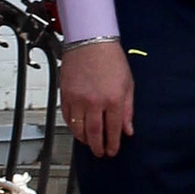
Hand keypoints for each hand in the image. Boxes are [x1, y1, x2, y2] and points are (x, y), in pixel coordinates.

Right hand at [59, 40, 134, 158]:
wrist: (90, 41)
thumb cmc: (110, 58)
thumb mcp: (128, 84)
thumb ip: (128, 109)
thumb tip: (128, 129)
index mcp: (113, 99)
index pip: (114, 130)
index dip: (113, 144)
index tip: (112, 150)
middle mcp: (95, 102)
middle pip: (95, 133)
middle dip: (98, 147)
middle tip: (100, 152)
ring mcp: (78, 99)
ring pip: (79, 129)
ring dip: (84, 140)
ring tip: (89, 143)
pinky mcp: (66, 95)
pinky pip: (68, 118)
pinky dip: (72, 127)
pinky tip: (78, 130)